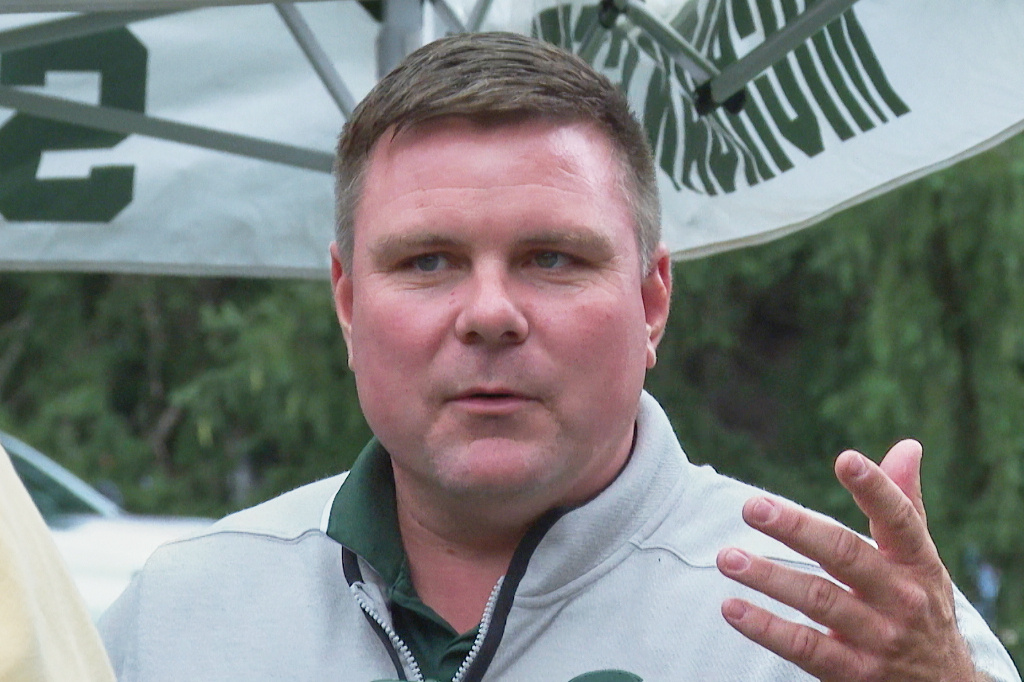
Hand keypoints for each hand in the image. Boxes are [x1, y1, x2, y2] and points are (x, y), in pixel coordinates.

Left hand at [715, 440, 984, 680]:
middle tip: (752, 506)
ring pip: (818, 601)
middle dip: (796, 529)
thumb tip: (906, 446)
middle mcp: (901, 599)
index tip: (846, 459)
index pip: (899, 520)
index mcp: (917, 563)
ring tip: (726, 558)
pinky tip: (732, 608)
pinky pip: (805, 649)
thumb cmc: (921, 607)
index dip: (875, 489)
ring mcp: (878, 638)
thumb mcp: (922, 561)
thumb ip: (904, 504)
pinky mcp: (853, 672)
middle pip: (845, 556)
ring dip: (768, 578)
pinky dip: (766, 629)